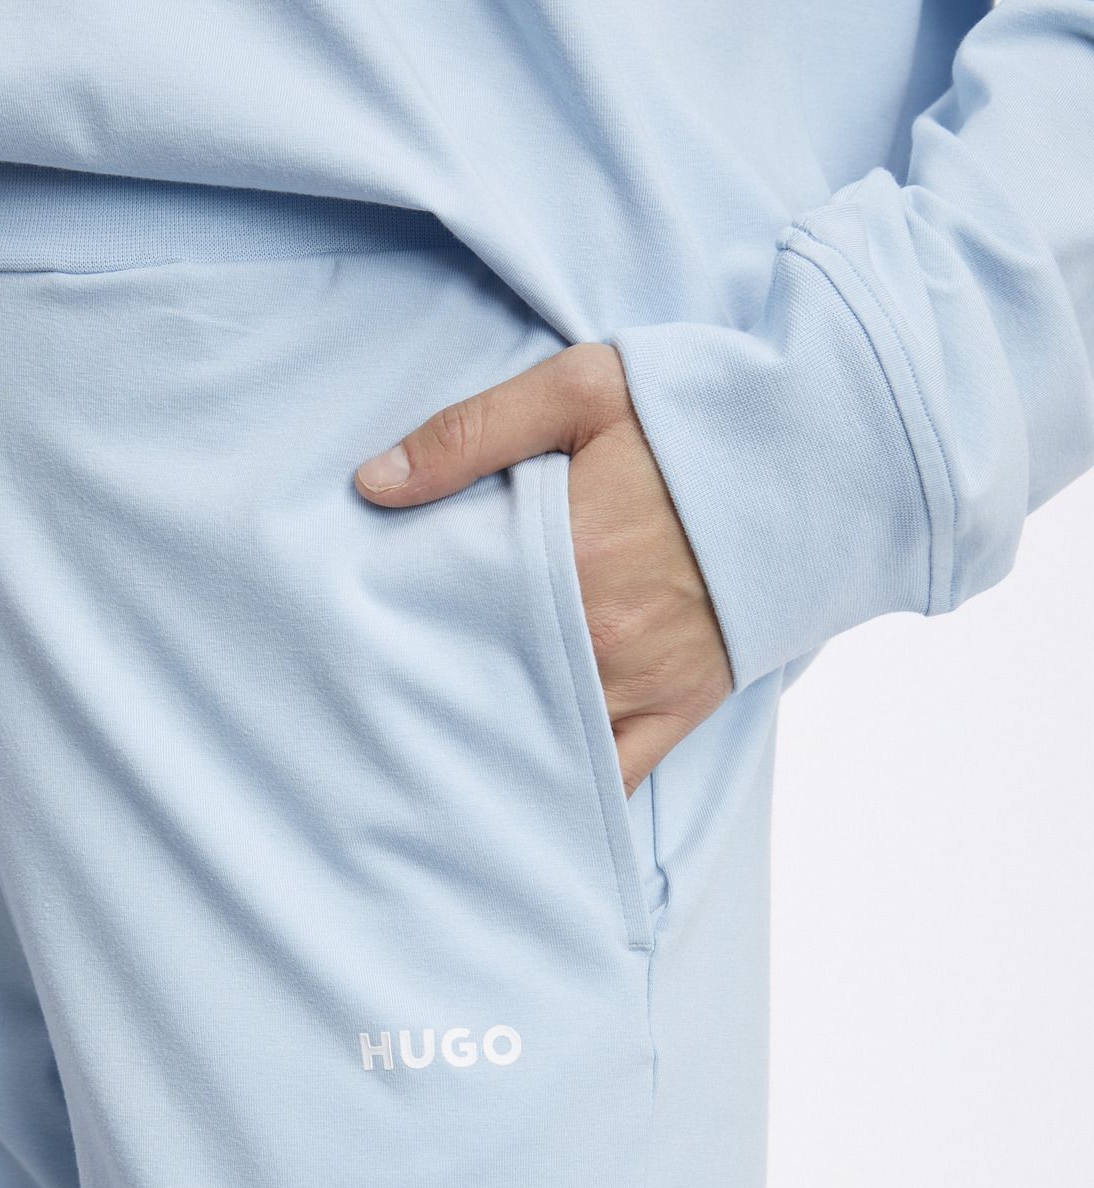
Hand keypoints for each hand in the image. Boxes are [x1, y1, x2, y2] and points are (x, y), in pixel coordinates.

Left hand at [355, 344, 730, 794]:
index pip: (453, 613)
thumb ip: (471, 433)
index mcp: (568, 559)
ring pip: (543, 742)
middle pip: (486, 687)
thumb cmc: (701, 415)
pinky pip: (614, 777)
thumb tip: (372, 484)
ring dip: (491, 746)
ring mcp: (642, 683)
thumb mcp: (582, 388)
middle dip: (434, 697)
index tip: (358, 634)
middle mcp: (600, 639)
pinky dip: (566, 790)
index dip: (401, 628)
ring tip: (431, 756)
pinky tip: (517, 798)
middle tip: (375, 707)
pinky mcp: (681, 707)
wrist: (828, 453)